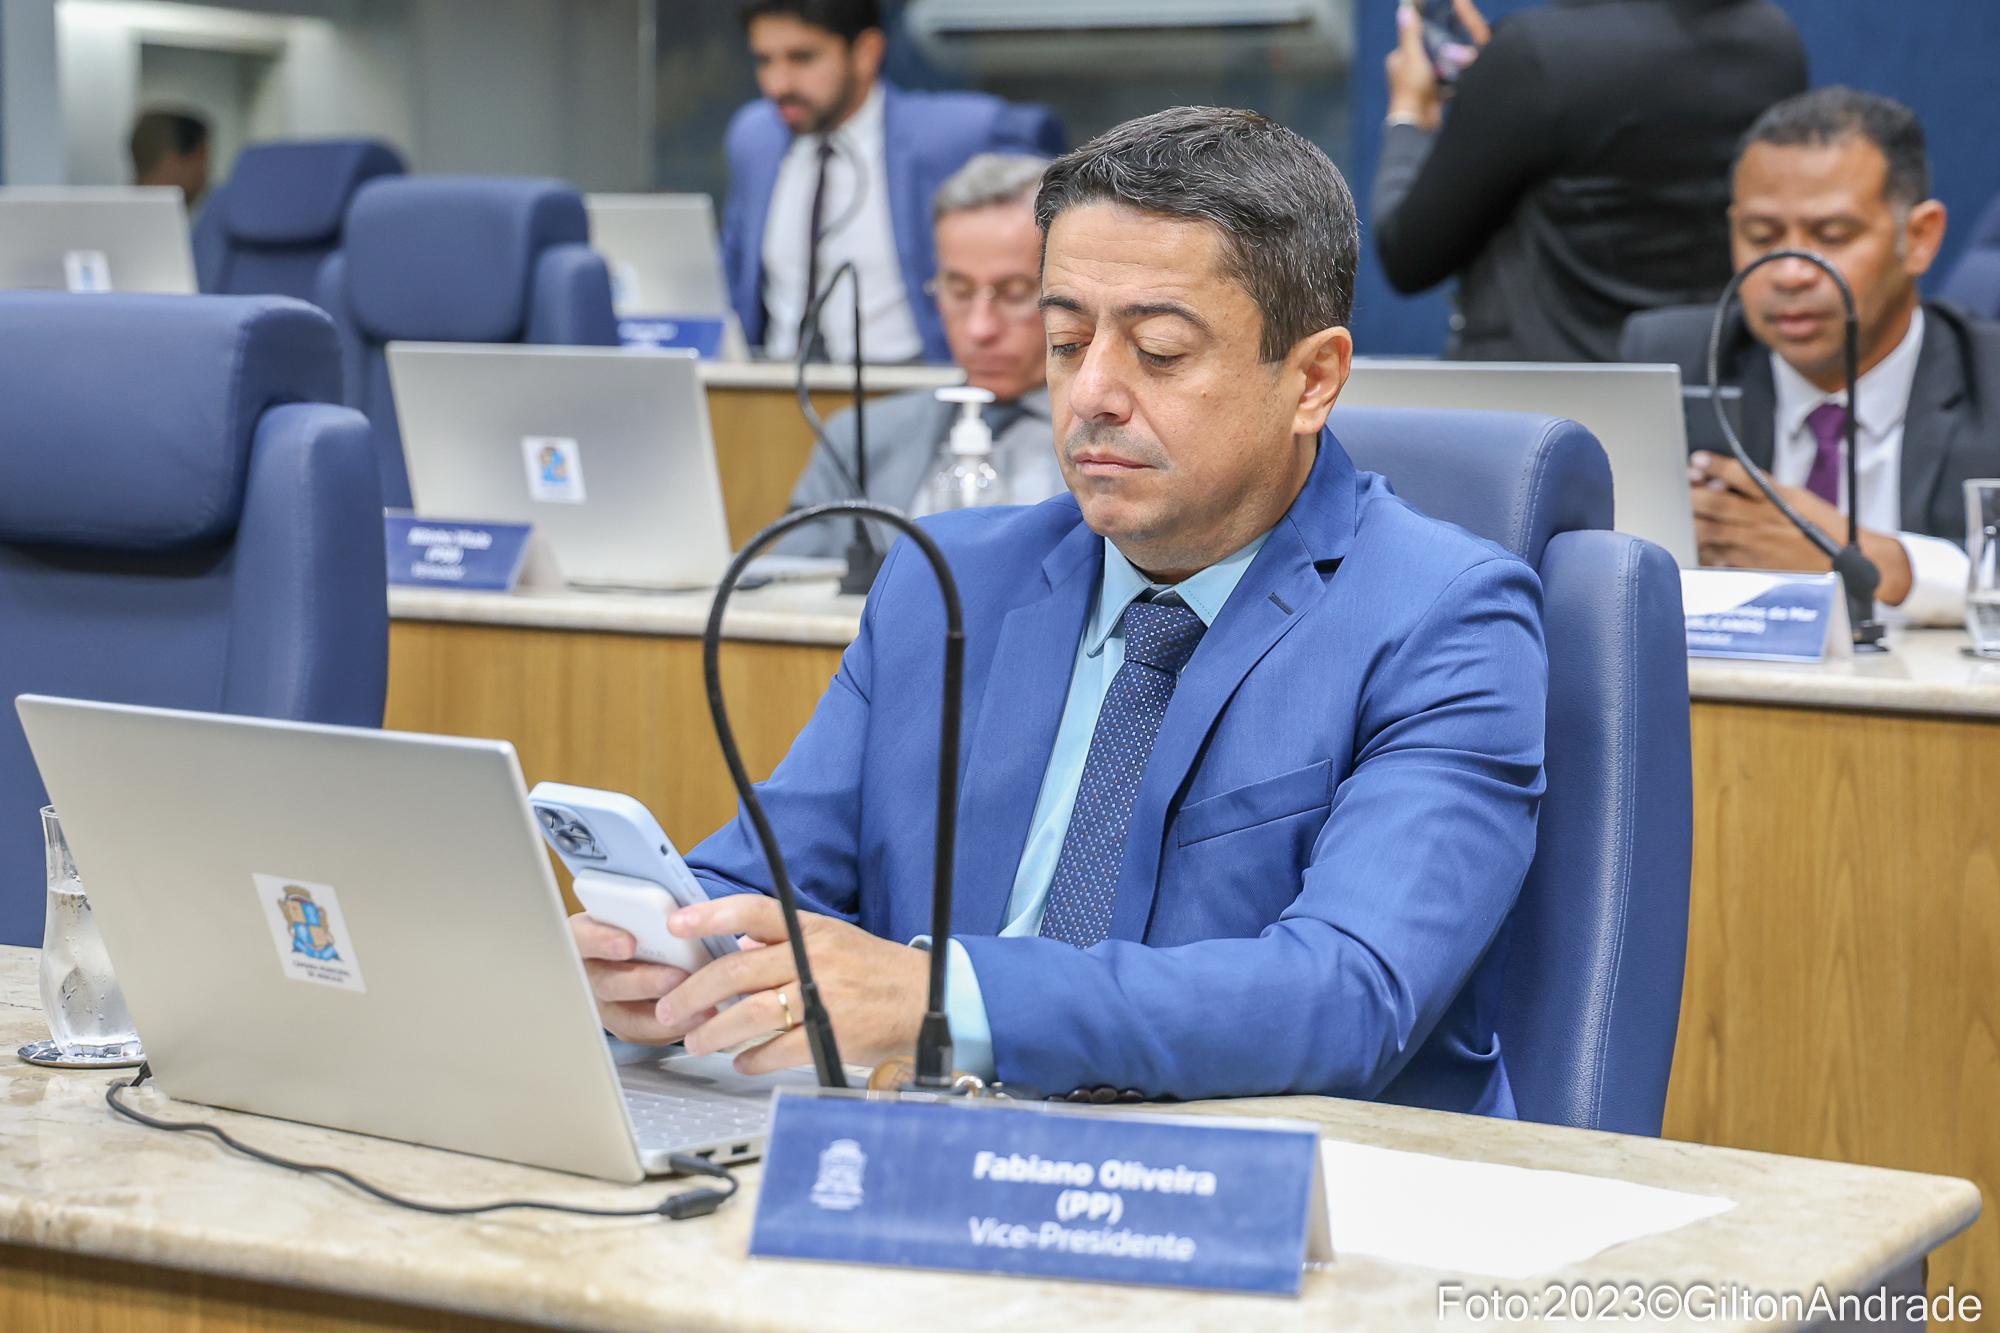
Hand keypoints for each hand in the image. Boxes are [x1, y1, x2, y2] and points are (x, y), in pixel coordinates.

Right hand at [571, 912, 695, 1045]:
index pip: (580, 937)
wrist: (639, 945)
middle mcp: (589, 974)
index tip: (628, 942)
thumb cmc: (638, 922)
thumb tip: (680, 912)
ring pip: (627, 1017)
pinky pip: (645, 1034)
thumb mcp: (636, 909)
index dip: (601, 941)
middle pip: (607, 983)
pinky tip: (700, 1019)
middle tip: (675, 977)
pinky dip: (673, 1029)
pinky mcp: (623, 1026)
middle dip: (644, 982)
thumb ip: (648, 911)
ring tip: (698, 1006)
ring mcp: (604, 1004)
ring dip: (664, 1014)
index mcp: (584, 936)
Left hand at [655, 895, 929, 1075]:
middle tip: (669, 1010)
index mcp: (811, 929)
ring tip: (696, 1041)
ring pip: (751, 1013)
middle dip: (694, 992)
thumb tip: (738, 947)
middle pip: (738, 971)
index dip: (712, 915)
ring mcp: (823, 996)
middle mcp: (814, 958)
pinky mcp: (832, 1034)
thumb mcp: (832, 941)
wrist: (926, 998)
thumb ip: (785, 942)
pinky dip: (753, 1059)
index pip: (754, 912)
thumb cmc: (875, 971)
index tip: (677, 923)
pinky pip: (779, 1049)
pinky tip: (742, 1062)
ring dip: (715, 1031)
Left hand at [1386, 0, 1488, 132]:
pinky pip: (1442, 80)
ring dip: (1444, 64)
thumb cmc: (1412, 88)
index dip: (1427, 33)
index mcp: (1398, 60)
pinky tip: (1455, 76)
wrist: (1418, 122)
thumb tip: (1404, 10)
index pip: (1413, 39)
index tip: (1441, 29)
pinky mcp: (1429, 94)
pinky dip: (1448, 79)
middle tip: (1449, 49)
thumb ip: (1410, 34)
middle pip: (1426, 52)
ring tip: (1453, 62)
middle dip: (1438, 50)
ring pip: (1436, 66)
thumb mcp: (1413, 56)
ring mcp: (1418, 83)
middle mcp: (1406, 71)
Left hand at [1688, 451, 1911, 603]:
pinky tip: (1687, 541)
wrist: (1850, 564)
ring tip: (1674, 511)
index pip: (1743, 477)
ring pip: (1710, 531)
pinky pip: (1716, 558)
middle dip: (1691, 495)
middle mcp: (1763, 522)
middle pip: (1717, 505)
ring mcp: (1753, 546)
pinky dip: (1699, 549)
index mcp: (1778, 500)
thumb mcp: (1797, 499)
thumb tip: (1723, 481)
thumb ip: (1762, 489)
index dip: (1716, 467)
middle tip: (1676, 486)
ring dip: (1689, 520)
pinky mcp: (1749, 567)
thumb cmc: (1824, 530)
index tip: (1697, 460)